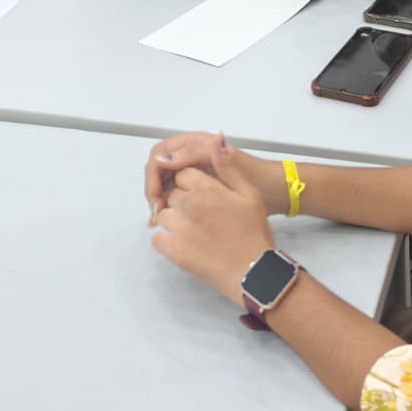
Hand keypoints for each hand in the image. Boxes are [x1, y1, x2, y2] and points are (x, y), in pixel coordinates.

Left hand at [149, 138, 274, 308]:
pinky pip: (157, 237)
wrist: (254, 271)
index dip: (192, 185)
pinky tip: (184, 244)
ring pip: (163, 214)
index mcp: (207, 187)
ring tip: (194, 232)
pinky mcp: (173, 249)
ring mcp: (178, 227)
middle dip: (182, 202)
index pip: (183, 175)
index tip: (205, 198)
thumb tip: (216, 139)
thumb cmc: (254, 232)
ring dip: (174, 220)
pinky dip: (166, 240)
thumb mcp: (249, 193)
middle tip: (202, 218)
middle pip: (172, 194)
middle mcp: (189, 203)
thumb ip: (228, 167)